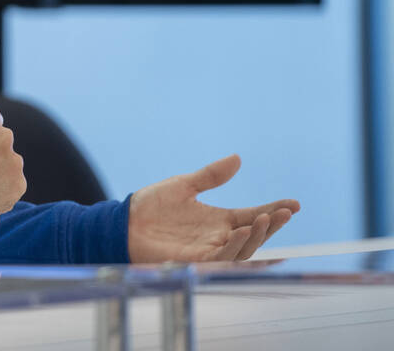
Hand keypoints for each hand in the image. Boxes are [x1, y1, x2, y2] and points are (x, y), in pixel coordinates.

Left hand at [128, 154, 299, 261]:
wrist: (124, 222)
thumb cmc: (151, 206)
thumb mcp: (184, 185)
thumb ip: (211, 176)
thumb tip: (237, 159)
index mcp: (220, 220)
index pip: (254, 216)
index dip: (274, 211)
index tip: (294, 204)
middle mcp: (219, 237)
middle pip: (255, 235)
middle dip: (272, 225)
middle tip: (285, 212)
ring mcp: (209, 250)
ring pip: (243, 249)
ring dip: (257, 236)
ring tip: (265, 219)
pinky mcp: (195, 260)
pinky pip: (221, 257)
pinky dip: (234, 246)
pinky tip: (240, 231)